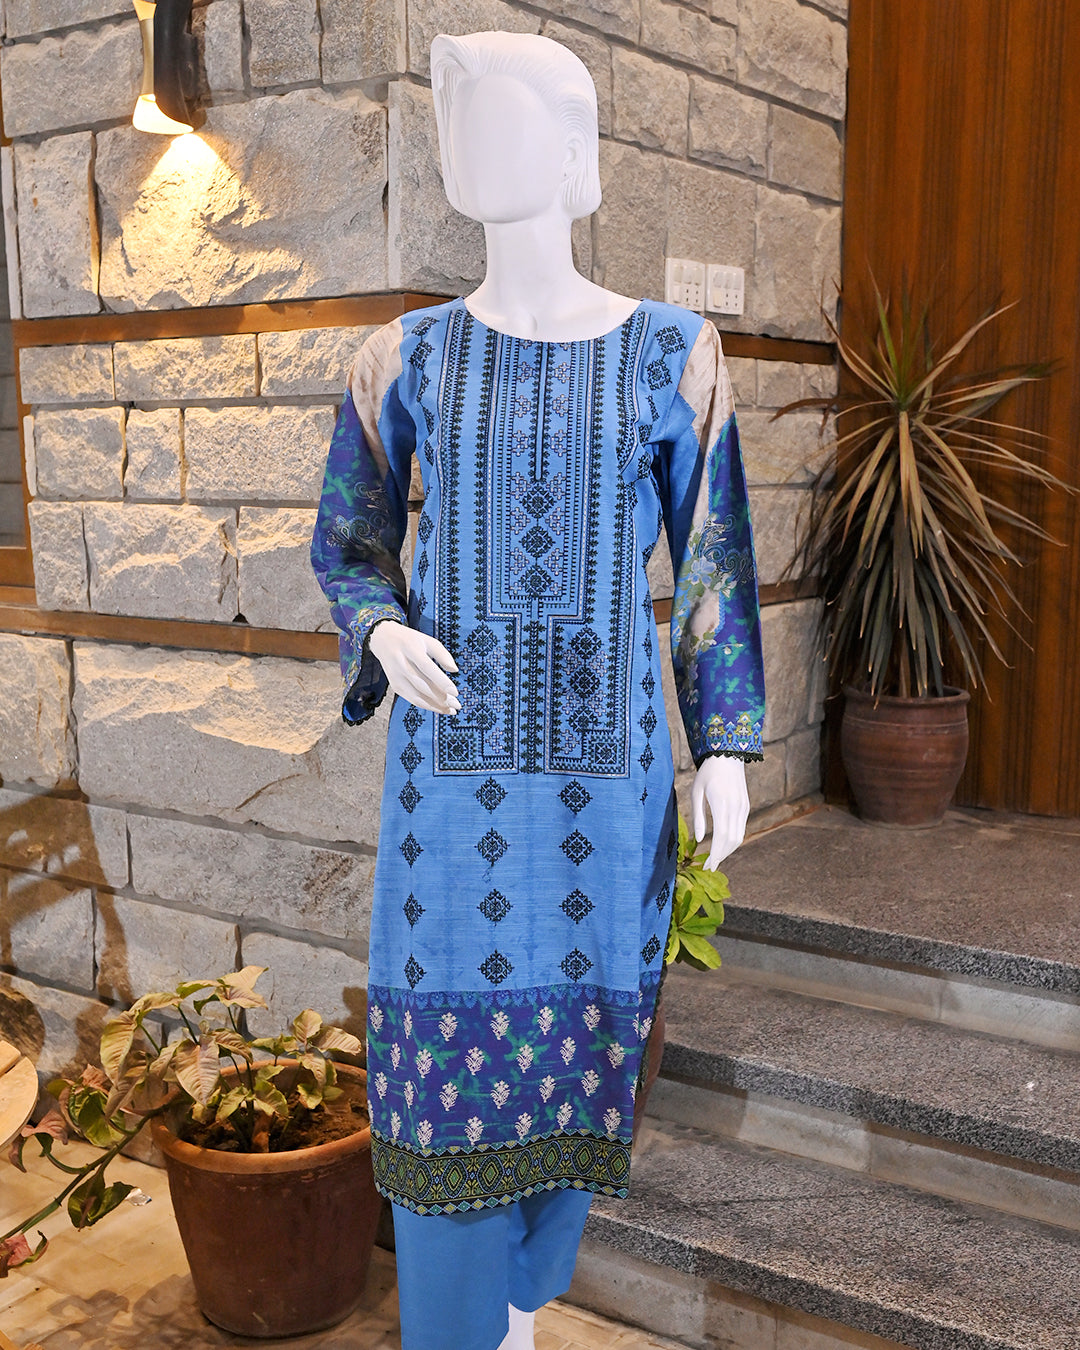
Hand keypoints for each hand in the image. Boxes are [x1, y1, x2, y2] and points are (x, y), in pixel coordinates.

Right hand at [368, 622, 460, 716]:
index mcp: (410, 648)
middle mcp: (401, 663)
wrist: (383, 639)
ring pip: (417, 695)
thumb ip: (442, 654)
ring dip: (435, 705)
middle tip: (457, 705)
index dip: (441, 681)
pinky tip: (439, 708)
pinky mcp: (395, 685)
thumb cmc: (410, 640)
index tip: (455, 692)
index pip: (426, 667)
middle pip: (422, 684)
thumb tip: (454, 670)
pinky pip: (412, 699)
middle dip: (440, 697)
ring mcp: (396, 676)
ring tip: (450, 710)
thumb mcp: (427, 640)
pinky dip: (426, 705)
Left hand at [691, 755, 748, 869]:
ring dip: (727, 850)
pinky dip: (732, 840)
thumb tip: (698, 839)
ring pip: (739, 837)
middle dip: (721, 856)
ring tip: (715, 859)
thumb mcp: (696, 792)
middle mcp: (736, 807)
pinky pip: (741, 828)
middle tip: (709, 867)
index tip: (708, 866)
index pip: (721, 836)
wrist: (727, 755)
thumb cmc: (707, 773)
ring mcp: (743, 807)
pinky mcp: (746, 806)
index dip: (715, 854)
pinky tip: (722, 845)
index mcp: (722, 804)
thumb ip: (698, 817)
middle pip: (731, 841)